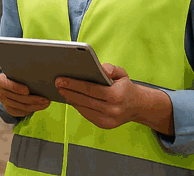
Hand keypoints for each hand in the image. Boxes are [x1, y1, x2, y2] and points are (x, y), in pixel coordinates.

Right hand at [0, 72, 49, 117]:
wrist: (8, 84)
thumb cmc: (16, 75)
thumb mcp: (16, 72)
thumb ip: (23, 73)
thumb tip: (39, 74)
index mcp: (0, 81)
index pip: (7, 84)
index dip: (16, 88)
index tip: (27, 90)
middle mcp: (0, 92)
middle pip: (18, 98)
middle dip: (33, 99)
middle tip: (46, 99)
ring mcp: (4, 102)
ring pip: (22, 107)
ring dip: (36, 106)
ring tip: (46, 103)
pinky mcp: (9, 110)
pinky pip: (22, 112)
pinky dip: (32, 109)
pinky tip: (40, 106)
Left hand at [55, 63, 169, 132]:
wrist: (138, 106)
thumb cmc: (125, 86)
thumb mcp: (122, 74)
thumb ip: (111, 68)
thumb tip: (102, 69)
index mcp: (117, 96)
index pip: (91, 89)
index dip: (74, 84)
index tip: (60, 79)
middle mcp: (113, 110)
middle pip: (85, 101)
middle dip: (69, 92)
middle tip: (56, 84)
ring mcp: (109, 120)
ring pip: (85, 109)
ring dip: (71, 100)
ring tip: (61, 90)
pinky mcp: (105, 125)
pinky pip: (88, 115)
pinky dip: (78, 107)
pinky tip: (71, 99)